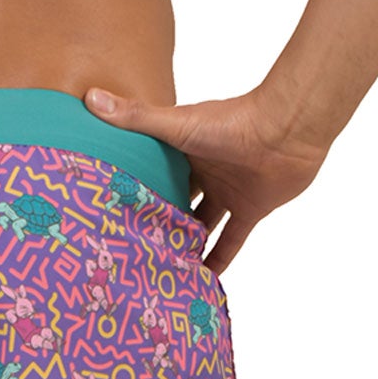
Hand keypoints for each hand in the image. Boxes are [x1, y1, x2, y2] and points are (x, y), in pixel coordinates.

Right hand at [84, 85, 327, 273]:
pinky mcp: (250, 210)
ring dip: (183, 244)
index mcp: (180, 152)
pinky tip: (202, 281)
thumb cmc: (231, 121)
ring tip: (157, 268)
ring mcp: (226, 193)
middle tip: (128, 248)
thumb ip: (135, 117)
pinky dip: (220, 259)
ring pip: (199, 225)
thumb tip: (90, 97)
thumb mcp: (174, 125)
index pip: (151, 175)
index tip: (106, 212)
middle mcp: (202, 174)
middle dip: (154, 222)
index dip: (132, 191)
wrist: (287, 130)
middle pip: (173, 202)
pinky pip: (232, 239)